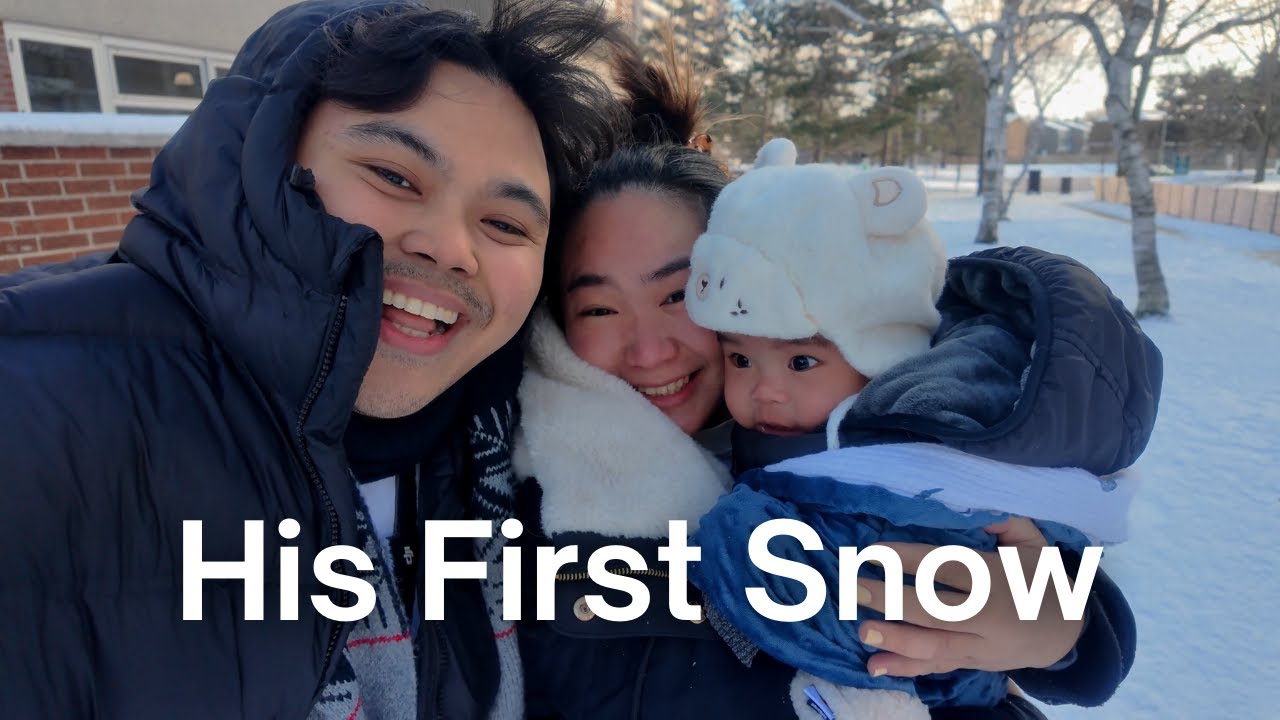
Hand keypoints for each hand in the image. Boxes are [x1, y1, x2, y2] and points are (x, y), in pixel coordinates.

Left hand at [855, 518, 1084, 677]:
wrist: (1067, 633)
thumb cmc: (1040, 577)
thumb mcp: (1032, 542)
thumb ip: (1002, 520)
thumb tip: (966, 501)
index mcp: (998, 578)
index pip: (948, 567)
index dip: (909, 559)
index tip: (872, 551)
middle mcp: (987, 615)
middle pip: (934, 610)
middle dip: (890, 599)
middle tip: (852, 588)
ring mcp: (979, 645)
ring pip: (934, 647)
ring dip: (895, 639)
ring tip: (861, 629)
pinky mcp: (972, 663)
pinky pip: (937, 667)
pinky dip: (906, 668)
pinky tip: (875, 665)